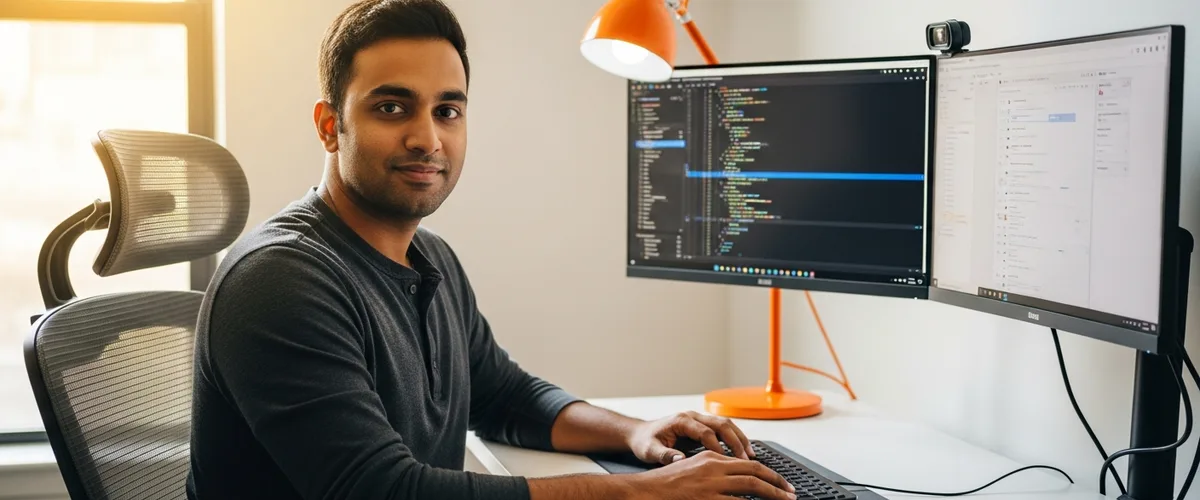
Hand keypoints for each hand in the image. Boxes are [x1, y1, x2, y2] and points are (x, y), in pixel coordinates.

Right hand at [621, 451, 796, 499]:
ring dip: (772, 495)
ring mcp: (710, 485)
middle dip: (777, 483)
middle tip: (791, 494)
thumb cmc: (665, 485)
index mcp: (711, 459)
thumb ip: (714, 471)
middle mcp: (713, 467)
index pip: (747, 463)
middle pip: (754, 472)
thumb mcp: (692, 470)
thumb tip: (736, 479)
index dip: (768, 473)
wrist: (644, 491)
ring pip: (751, 487)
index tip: (781, 484)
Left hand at [626, 410, 754, 464]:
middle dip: (735, 441)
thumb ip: (664, 455)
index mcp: (681, 421)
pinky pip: (723, 428)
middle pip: (721, 424)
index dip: (716, 446)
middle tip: (745, 459)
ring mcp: (698, 418)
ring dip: (739, 438)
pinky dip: (735, 438)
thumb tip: (680, 460)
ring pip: (726, 424)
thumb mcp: (649, 450)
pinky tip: (743, 451)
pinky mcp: (702, 424)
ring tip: (750, 455)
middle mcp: (692, 416)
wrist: (640, 433)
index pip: (705, 432)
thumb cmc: (645, 441)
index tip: (725, 461)